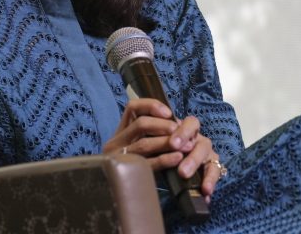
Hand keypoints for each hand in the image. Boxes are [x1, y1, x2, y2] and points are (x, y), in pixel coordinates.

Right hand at [103, 98, 223, 199]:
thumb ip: (149, 133)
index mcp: (119, 132)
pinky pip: (148, 164)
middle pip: (141, 124)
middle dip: (164, 126)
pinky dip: (165, 159)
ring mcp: (119, 158)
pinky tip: (177, 158)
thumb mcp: (137, 145)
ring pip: (144, 144)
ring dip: (167, 142)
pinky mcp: (127, 174)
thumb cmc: (134, 166)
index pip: (132, 108)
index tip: (168, 112)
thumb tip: (175, 121)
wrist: (115, 194)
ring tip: (186, 146)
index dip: (151, 106)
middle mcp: (115, 142)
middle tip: (181, 131)